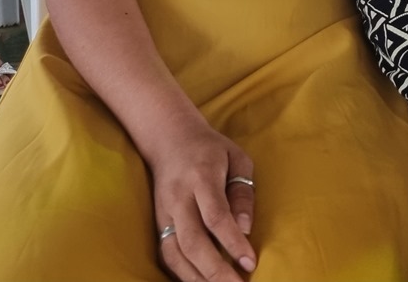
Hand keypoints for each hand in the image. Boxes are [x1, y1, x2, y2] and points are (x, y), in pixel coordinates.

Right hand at [149, 122, 256, 281]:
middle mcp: (178, 197)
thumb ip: (242, 192)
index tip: (250, 262)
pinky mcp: (157, 223)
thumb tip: (245, 228)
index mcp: (201, 177)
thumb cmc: (211, 149)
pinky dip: (182, 274)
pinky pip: (166, 254)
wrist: (169, 139)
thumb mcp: (236, 158)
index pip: (216, 216)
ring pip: (175, 253)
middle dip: (215, 270)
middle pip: (192, 241)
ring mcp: (163, 212)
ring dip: (197, 278)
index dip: (232, 242)